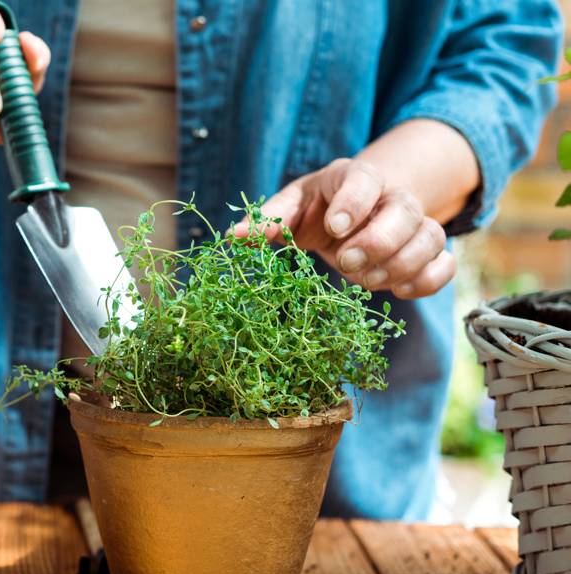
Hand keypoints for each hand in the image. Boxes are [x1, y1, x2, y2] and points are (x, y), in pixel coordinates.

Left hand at [253, 159, 455, 299]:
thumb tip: (234, 236)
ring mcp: (415, 225)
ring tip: (367, 281)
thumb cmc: (318, 208)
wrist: (355, 213)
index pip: (364, 180)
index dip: (354, 203)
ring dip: (401, 265)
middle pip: (405, 212)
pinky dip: (426, 281)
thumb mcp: (292, 205)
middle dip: (378, 242)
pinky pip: (444, 266)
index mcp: (355, 178)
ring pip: (431, 238)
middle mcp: (392, 198)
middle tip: (347, 263)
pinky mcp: (427, 254)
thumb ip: (268, 219)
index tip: (335, 228)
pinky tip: (397, 291)